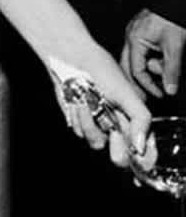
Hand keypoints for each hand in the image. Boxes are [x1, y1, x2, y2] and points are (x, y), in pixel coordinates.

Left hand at [49, 47, 150, 166]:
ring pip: (97, 143)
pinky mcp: (81, 122)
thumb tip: (142, 146)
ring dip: (90, 123)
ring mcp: (98, 125)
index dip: (140, 155)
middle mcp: (117, 126)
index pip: (142, 148)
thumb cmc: (102, 71)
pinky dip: (79, 116)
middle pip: (121, 156)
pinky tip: (78, 100)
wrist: (73, 60)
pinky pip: (80, 132)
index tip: (135, 150)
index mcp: (133, 119)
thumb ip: (141, 119)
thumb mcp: (128, 93)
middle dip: (117, 149)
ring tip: (87, 101)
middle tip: (113, 133)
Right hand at [120, 8, 185, 99]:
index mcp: (135, 39)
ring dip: (145, 70)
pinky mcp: (139, 31)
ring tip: (159, 76)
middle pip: (127, 66)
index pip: (136, 70)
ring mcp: (133, 32)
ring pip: (133, 58)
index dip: (148, 85)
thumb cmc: (172, 18)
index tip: (159, 93)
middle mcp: (130, 35)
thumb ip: (172, 69)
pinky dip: (146, 60)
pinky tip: (156, 63)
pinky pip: (138, 51)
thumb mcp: (176, 47)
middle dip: (137, 82)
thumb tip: (170, 88)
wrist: (174, 1)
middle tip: (145, 96)